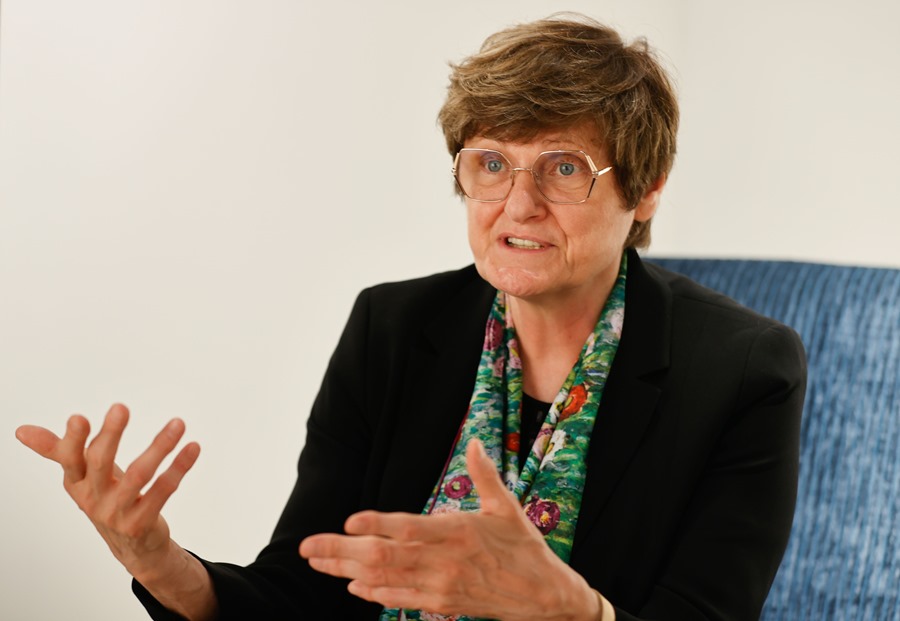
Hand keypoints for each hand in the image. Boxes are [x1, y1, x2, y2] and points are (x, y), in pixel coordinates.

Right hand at [15, 404, 199, 583]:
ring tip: (178, 423)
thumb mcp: (83, 475)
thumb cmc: (107, 498)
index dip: (72, 441)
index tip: (78, 418)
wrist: (132, 546)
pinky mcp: (142, 522)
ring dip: (159, 446)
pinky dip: (179, 467)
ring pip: (139, 475)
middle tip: (120, 407)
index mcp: (76, 483)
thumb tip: (21, 430)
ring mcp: (118, 512)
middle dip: (110, 435)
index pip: (70, 459)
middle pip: (99, 463)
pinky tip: (193, 447)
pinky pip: (163, 490)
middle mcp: (93, 498)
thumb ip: (58, 449)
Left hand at [300, 439, 603, 620]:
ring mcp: (440, 586)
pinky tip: (352, 585)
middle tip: (307, 546)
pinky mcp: (441, 604)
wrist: (543, 598)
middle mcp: (444, 561)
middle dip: (340, 552)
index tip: (348, 521)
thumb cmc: (524, 548)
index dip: (377, 524)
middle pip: (383, 557)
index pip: (409, 528)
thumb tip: (473, 441)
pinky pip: (399, 600)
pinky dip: (373, 593)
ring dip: (346, 571)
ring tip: (317, 562)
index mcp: (458, 531)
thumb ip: (485, 474)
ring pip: (384, 579)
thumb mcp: (508, 507)